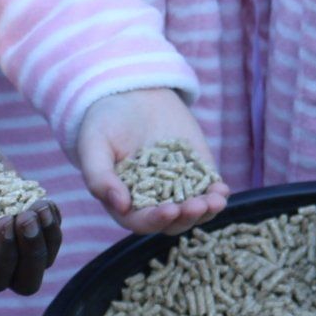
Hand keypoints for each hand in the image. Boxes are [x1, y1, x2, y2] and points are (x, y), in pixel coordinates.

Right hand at [0, 107, 63, 295]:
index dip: (7, 259)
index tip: (2, 221)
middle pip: (24, 276)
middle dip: (33, 253)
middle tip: (26, 217)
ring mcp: (5, 228)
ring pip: (41, 253)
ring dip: (48, 235)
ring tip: (40, 207)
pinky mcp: (18, 204)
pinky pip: (46, 226)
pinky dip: (51, 218)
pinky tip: (44, 202)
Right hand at [75, 88, 228, 235]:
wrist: (130, 94)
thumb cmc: (105, 122)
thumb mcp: (93, 145)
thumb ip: (99, 176)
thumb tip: (121, 205)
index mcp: (124, 201)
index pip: (141, 221)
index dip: (155, 220)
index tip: (168, 212)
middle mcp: (152, 200)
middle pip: (172, 221)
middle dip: (185, 217)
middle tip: (197, 206)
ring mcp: (177, 187)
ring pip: (193, 210)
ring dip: (205, 210)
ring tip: (215, 201)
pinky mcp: (196, 171)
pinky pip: (208, 188)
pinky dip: (216, 193)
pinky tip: (222, 190)